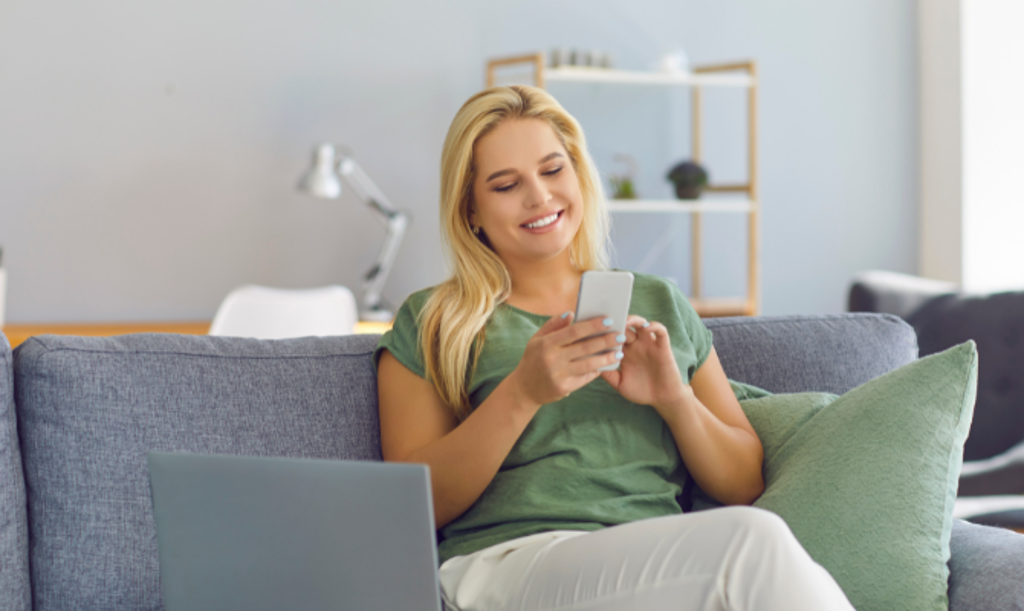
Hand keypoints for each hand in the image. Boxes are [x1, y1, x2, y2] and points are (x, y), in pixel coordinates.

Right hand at [506, 312, 624, 406]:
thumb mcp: (536, 340)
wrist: (524, 389)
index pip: (574, 331)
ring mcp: (558, 374)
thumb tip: (571, 313)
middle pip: (585, 347)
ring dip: (606, 358)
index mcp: (546, 343)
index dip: (592, 325)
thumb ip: (553, 325)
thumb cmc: (532, 360)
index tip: (608, 320)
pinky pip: (585, 377)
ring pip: (588, 364)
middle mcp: (552, 358)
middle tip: (620, 335)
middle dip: (605, 340)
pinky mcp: (564, 388)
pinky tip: (606, 365)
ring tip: (619, 353)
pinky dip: (597, 371)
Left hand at [601, 315, 690, 411]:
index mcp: (623, 352)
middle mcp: (635, 345)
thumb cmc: (641, 391)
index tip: (594, 326)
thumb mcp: (620, 383)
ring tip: (626, 321)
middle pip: (624, 326)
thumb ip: (608, 373)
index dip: (604, 330)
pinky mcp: (662, 347)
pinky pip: (660, 331)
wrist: (662, 398)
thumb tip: (591, 363)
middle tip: (609, 319)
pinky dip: (654, 326)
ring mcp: (649, 344)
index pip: (611, 335)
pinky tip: (647, 328)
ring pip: (641, 324)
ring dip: (634, 319)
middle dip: (616, 321)